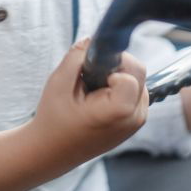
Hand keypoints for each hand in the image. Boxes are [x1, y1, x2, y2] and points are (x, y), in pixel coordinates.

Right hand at [28, 37, 147, 164]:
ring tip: (92, 93)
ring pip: (138, 80)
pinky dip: (119, 89)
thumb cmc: (54, 119)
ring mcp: (137, 122)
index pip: (133, 67)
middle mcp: (135, 117)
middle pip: (138, 72)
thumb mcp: (59, 82)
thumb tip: (94, 38)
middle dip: (115, 68)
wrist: (52, 151)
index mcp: (120, 110)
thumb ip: (77, 56)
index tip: (91, 75)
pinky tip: (98, 100)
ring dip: (117, 78)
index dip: (111, 64)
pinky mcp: (135, 122)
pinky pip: (135, 92)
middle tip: (90, 81)